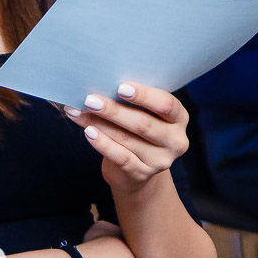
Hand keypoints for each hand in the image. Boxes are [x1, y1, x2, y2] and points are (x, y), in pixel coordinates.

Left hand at [65, 82, 188, 193]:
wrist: (137, 171)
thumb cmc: (137, 129)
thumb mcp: (144, 113)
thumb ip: (132, 100)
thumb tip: (101, 82)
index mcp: (179, 118)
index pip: (166, 105)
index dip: (144, 96)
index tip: (121, 86)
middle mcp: (175, 141)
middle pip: (143, 123)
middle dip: (113, 110)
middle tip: (90, 99)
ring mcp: (160, 161)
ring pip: (127, 139)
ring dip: (99, 124)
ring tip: (78, 112)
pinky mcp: (142, 175)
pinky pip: (120, 157)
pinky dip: (103, 143)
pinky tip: (88, 132)